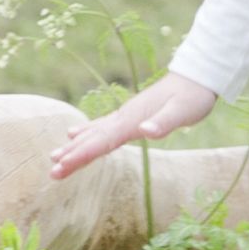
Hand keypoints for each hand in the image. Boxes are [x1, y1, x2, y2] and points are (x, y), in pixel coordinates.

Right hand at [45, 71, 217, 178]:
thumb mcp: (182, 112)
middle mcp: (123, 117)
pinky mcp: (129, 115)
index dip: (82, 154)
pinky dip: (87, 133)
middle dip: (72, 155)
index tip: (62, 166)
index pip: (102, 141)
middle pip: (92, 139)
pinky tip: (74, 134)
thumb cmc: (192, 97)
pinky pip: (102, 127)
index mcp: (132, 120)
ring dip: (74, 146)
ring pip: (93, 133)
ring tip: (53, 157)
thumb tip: (146, 131)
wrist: (196, 77)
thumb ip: (163, 122)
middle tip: (52, 172)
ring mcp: (125, 115)